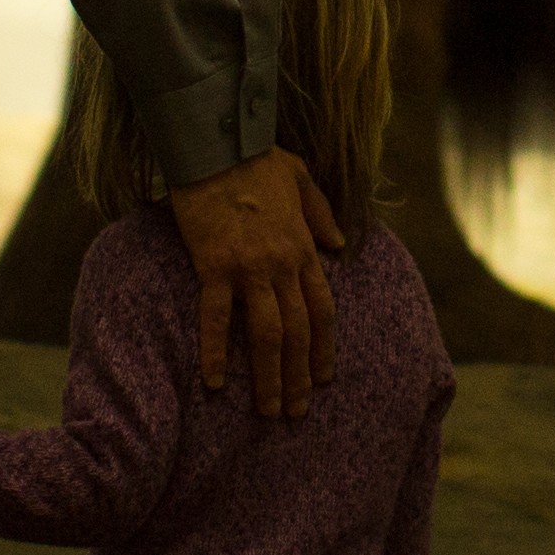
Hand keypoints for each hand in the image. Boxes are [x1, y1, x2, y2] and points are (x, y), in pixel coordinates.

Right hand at [167, 145, 344, 417]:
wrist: (217, 142)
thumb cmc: (254, 157)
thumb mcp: (301, 177)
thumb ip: (321, 213)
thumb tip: (339, 243)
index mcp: (303, 248)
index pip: (322, 310)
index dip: (323, 349)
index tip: (322, 379)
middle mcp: (283, 265)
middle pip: (299, 333)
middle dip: (299, 377)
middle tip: (295, 412)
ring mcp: (250, 268)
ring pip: (268, 335)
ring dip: (270, 378)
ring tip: (267, 411)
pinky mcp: (215, 266)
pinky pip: (217, 319)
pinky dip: (216, 353)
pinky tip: (214, 384)